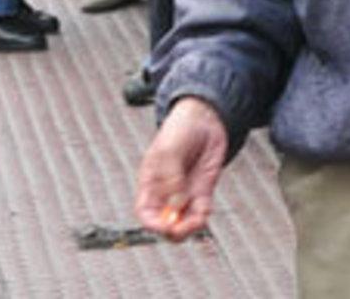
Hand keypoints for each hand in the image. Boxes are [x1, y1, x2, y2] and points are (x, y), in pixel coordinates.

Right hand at [134, 97, 227, 240]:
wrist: (203, 118)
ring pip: (184, 222)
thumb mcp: (170, 150)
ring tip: (198, 220)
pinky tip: (204, 211)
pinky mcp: (203, 190)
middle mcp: (166, 193)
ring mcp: (185, 192)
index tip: (165, 226)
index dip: (152, 224)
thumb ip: (171, 178)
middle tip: (183, 226)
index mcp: (150, 184)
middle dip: (173, 231)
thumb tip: (176, 204)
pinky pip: (201, 210)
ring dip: (190, 227)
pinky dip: (202, 216)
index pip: (145, 213)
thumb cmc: (179, 130)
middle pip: (165, 223)